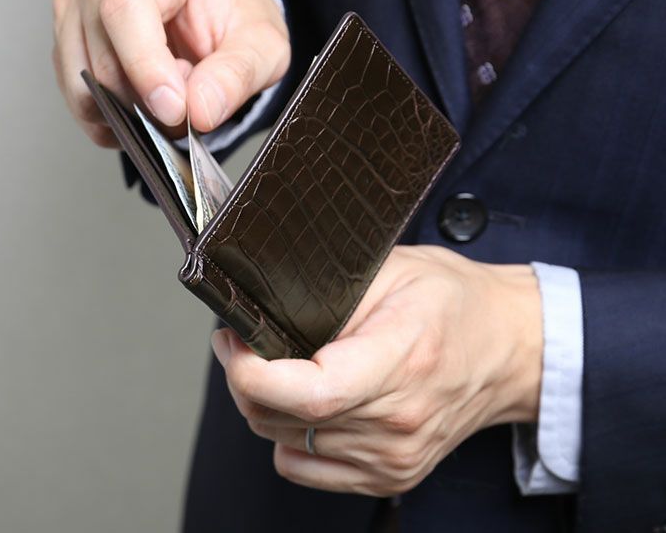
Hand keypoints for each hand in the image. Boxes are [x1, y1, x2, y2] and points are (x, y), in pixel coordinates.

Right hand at [52, 0, 288, 145]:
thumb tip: (199, 108)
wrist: (217, 22)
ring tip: (169, 104)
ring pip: (83, 79)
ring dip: (128, 111)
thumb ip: (236, 75)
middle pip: (103, 51)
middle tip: (186, 113)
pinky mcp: (68, 39)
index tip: (174, 109)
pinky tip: (143, 113)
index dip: (146, 66)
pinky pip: (76, 94)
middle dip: (145, 99)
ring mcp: (77, 3)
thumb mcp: (262, 47)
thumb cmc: (236, 22)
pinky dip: (110, 118)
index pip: (127, 7)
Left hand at [211, 245, 541, 495]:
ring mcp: (394, 457)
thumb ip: (329, 289)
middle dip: (244, 377)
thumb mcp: (392, 268)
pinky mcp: (390, 475)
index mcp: (402, 360)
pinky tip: (308, 400)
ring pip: (283, 443)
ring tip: (283, 364)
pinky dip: (288, 434)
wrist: (509, 348)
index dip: (254, 373)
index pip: (313, 393)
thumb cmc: (455, 303)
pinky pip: (302, 467)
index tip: (235, 342)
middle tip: (246, 340)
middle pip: (284, 419)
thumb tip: (269, 307)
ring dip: (266, 404)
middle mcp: (398, 421)